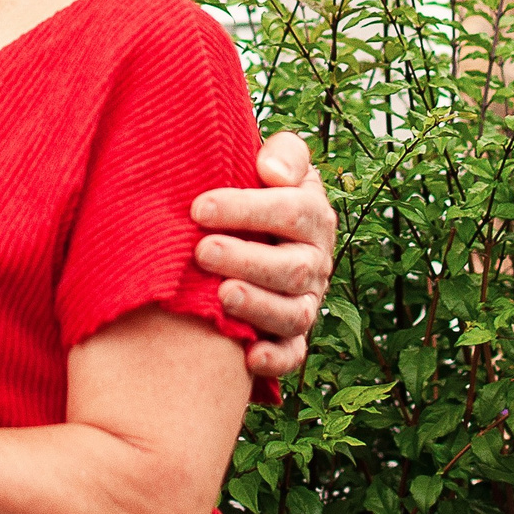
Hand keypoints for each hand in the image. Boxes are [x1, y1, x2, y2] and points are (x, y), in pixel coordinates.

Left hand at [192, 131, 336, 380]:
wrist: (245, 230)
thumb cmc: (252, 190)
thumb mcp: (274, 162)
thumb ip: (285, 154)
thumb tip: (272, 172)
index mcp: (312, 215)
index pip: (292, 211)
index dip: (247, 209)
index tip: (199, 208)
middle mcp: (315, 261)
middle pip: (293, 267)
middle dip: (247, 259)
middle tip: (201, 252)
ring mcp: (305, 301)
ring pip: (293, 313)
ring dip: (259, 307)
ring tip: (221, 296)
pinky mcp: (290, 336)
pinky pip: (291, 354)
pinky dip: (274, 359)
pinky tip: (248, 356)